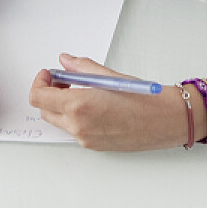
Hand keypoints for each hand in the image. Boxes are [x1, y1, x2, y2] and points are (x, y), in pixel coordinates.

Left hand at [29, 53, 196, 150]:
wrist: (168, 121)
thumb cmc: (146, 99)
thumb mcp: (110, 76)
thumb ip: (81, 68)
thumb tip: (66, 61)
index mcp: (80, 105)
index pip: (39, 97)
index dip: (40, 83)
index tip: (49, 74)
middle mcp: (79, 126)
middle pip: (45, 110)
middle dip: (51, 94)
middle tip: (66, 81)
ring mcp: (86, 139)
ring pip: (59, 121)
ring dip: (63, 107)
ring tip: (84, 92)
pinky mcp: (94, 146)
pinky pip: (74, 131)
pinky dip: (76, 117)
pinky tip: (96, 106)